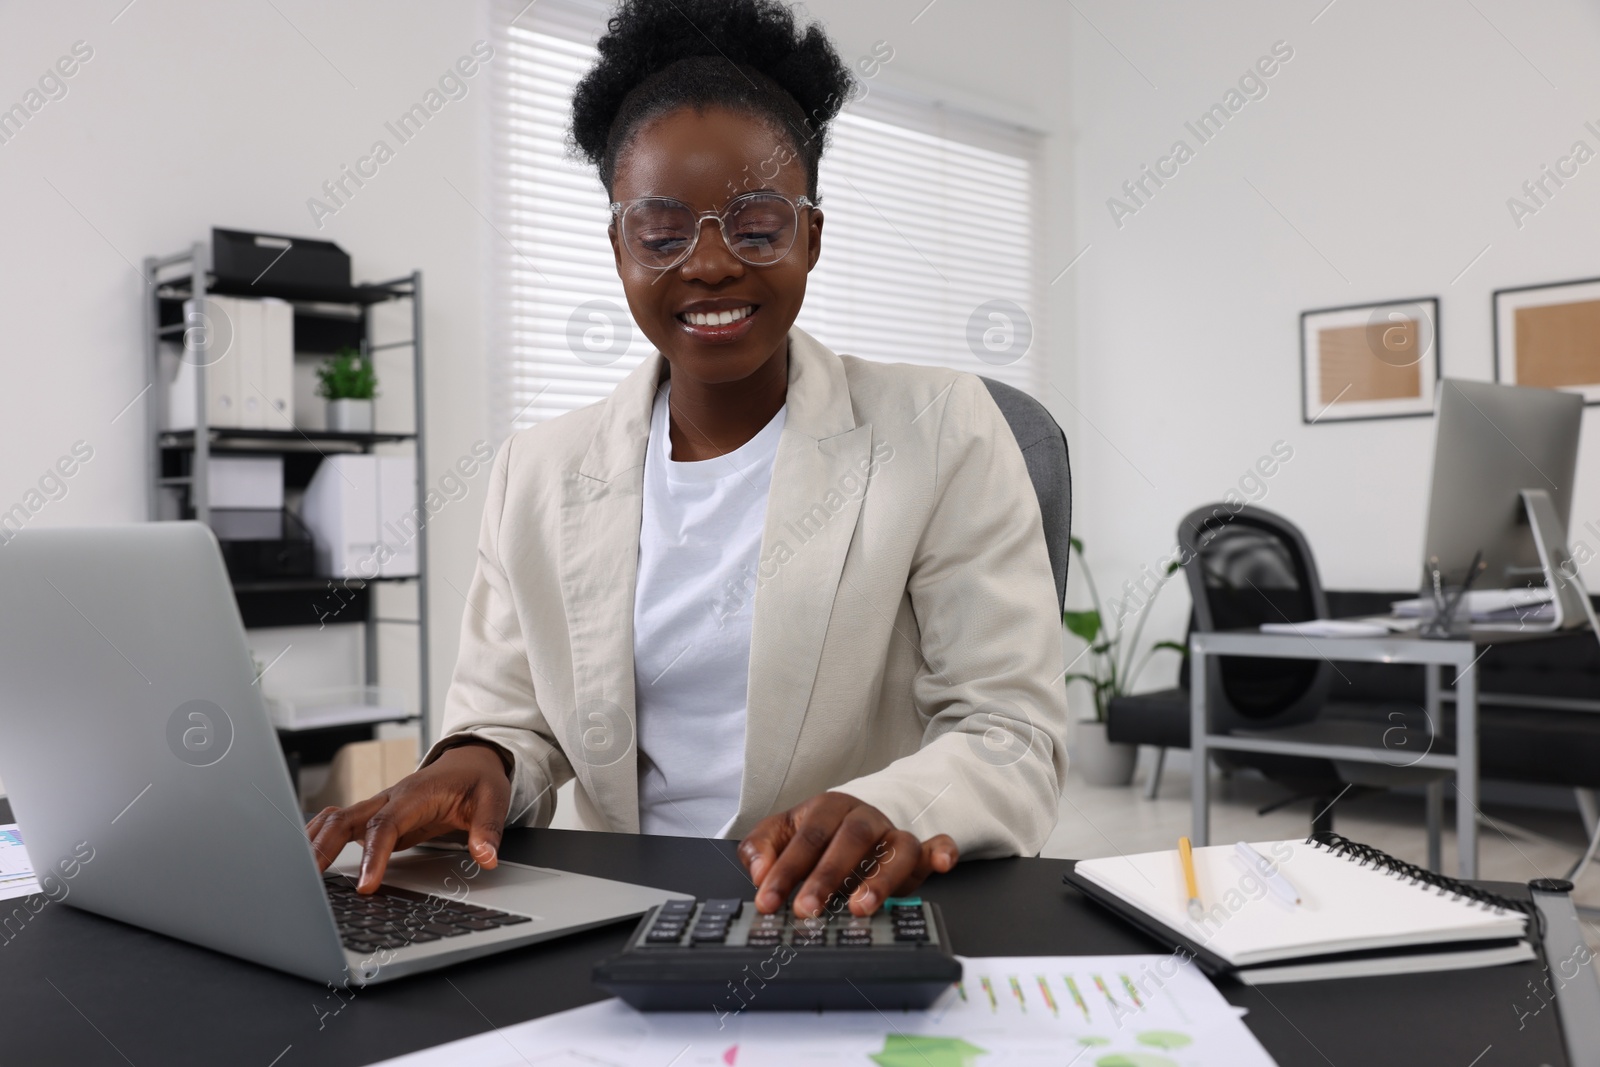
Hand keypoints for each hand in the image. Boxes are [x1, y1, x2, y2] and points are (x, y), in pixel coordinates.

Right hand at [304, 741, 511, 893]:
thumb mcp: (494, 799)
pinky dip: (317, 839)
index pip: (386, 825)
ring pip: (334, 820)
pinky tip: (305, 860)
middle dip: (323, 850)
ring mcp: (378, 806)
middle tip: (309, 885)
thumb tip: (485, 857)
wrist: (470, 760)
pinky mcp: (374, 816)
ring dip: (313, 844)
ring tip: (296, 877)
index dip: (372, 855)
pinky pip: (338, 825)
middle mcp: (390, 798)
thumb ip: (488, 828)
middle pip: (345, 820)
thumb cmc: (478, 779)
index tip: (366, 886)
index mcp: (416, 794)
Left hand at [737, 791, 957, 916]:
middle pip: (850, 840)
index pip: (806, 838)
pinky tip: (943, 864)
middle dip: (827, 876)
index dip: (785, 871)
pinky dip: (942, 851)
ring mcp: (892, 833)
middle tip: (808, 909)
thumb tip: (760, 872)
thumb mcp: (779, 834)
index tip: (768, 901)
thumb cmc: (813, 834)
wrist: (850, 821)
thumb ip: (760, 849)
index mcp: (827, 808)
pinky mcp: (917, 851)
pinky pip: (935, 845)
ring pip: (894, 847)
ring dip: (880, 878)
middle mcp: (863, 818)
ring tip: (861, 907)